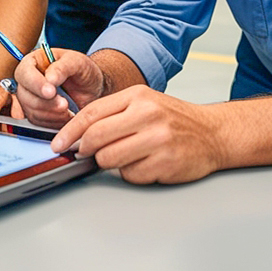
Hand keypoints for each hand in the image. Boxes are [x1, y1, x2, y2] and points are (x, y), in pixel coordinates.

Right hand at [13, 48, 103, 127]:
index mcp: (34, 61)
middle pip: (25, 95)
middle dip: (46, 103)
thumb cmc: (83, 70)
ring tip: (68, 108)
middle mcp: (28, 79)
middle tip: (65, 104)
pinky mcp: (36, 112)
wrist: (92, 87)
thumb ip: (62, 67)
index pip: (25, 73)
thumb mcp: (77, 62)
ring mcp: (30, 97)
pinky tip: (65, 115)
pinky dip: (53, 121)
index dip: (35, 84)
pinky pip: (38, 122)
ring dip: (51, 114)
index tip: (51, 92)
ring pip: (31, 111)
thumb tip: (49, 78)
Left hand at [52, 86, 226, 183]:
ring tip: (124, 156)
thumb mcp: (144, 103)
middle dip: (84, 149)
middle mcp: (148, 114)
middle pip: (96, 137)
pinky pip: (131, 174)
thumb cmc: (174, 120)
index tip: (58, 143)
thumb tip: (77, 134)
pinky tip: (145, 164)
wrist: (213, 133)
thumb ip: (113, 114)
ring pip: (109, 159)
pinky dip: (132, 173)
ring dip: (109, 162)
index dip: (69, 131)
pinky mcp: (166, 162)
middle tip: (83, 154)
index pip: (92, 113)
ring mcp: (158, 139)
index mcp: (138, 96)